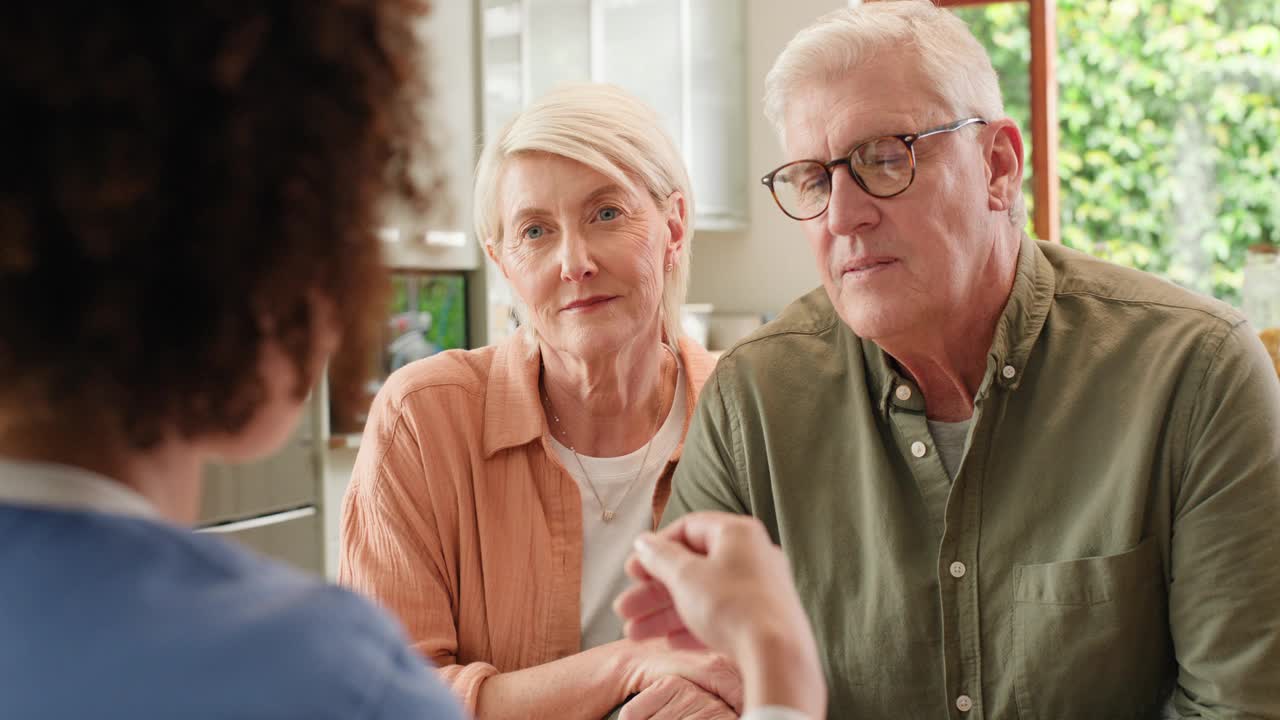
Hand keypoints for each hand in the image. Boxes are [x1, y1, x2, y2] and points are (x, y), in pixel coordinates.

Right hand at [614, 512, 825, 717]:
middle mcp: (751, 556)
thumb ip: (660, 557)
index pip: (688, 528)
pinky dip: (692, 626)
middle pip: (691, 567)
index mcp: (737, 533)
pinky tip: (669, 643)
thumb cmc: (732, 606)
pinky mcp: (761, 620)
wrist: (777, 656)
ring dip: (665, 613)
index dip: (656, 548)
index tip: (633, 570)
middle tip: (624, 609)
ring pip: (702, 595)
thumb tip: (644, 542)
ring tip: (634, 634)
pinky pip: (720, 617)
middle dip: (653, 591)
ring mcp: (758, 590)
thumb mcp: (685, 576)